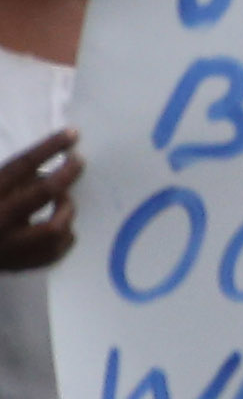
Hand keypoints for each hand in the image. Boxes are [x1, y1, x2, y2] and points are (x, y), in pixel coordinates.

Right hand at [0, 130, 77, 271]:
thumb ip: (17, 178)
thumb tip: (53, 168)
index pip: (21, 166)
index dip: (49, 148)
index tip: (73, 134)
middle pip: (43, 193)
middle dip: (66, 174)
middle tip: (78, 161)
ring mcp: (9, 247)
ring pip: (55, 227)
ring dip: (66, 210)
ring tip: (64, 202)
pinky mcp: (19, 265)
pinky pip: (56, 250)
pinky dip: (64, 235)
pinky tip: (61, 225)